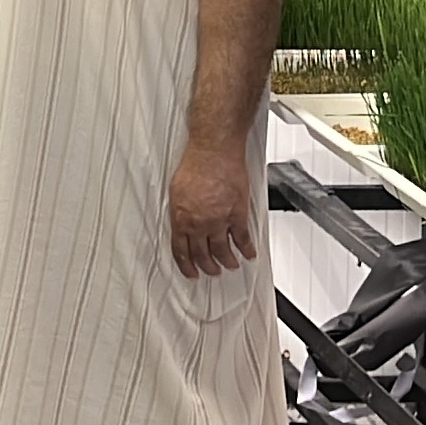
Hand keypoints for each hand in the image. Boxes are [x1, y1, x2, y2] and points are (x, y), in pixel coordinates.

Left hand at [167, 144, 257, 278]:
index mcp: (181, 219)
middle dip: (207, 266)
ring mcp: (219, 221)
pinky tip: (249, 253)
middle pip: (202, 254)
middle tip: (211, 271)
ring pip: (223, 251)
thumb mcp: (176, 191)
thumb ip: (180, 211)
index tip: (191, 272)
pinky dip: (247, 248)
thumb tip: (181, 220)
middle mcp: (199, 224)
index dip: (186, 265)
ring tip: (230, 265)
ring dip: (227, 261)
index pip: (181, 251)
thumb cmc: (195, 164)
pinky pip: (242, 238)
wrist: (213, 152)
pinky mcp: (237, 214)